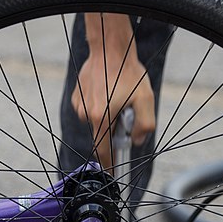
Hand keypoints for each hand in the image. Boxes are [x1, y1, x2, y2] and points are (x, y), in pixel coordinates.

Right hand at [71, 13, 155, 168]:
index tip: (112, 174)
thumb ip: (145, 125)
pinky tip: (106, 90)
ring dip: (106, 115)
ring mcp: (79, 105)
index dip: (109, 164)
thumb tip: (137, 140)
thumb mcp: (146, 99)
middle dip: (113, 129)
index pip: (103, 151)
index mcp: (101, 118)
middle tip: (125, 112)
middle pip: (101, 134)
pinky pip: (89, 108)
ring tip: (116, 95)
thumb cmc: (128, 72)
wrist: (109, 48)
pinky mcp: (76, 96)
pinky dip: (98, 105)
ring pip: (95, 120)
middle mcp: (86, 114)